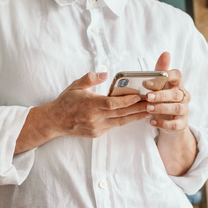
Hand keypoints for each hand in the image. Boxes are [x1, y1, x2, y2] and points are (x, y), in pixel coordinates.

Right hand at [15, 72, 148, 153]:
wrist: (55, 121)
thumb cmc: (65, 102)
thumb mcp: (75, 86)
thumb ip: (90, 79)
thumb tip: (104, 73)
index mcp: (89, 105)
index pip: (111, 104)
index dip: (127, 101)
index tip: (139, 95)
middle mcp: (94, 118)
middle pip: (121, 114)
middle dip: (138, 109)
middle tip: (152, 103)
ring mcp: (96, 127)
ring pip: (120, 122)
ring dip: (135, 116)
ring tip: (149, 111)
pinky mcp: (97, 133)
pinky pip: (114, 126)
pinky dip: (125, 120)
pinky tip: (134, 116)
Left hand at [146, 52, 189, 133]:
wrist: (171, 123)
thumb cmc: (163, 100)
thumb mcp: (160, 86)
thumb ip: (160, 71)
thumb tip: (165, 53)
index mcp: (177, 84)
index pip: (178, 75)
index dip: (168, 75)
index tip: (154, 78)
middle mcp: (183, 96)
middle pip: (175, 94)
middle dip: (161, 95)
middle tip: (148, 96)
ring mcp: (184, 110)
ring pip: (176, 108)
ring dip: (161, 108)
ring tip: (148, 108)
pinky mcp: (182, 124)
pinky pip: (174, 124)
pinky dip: (163, 123)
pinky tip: (152, 121)